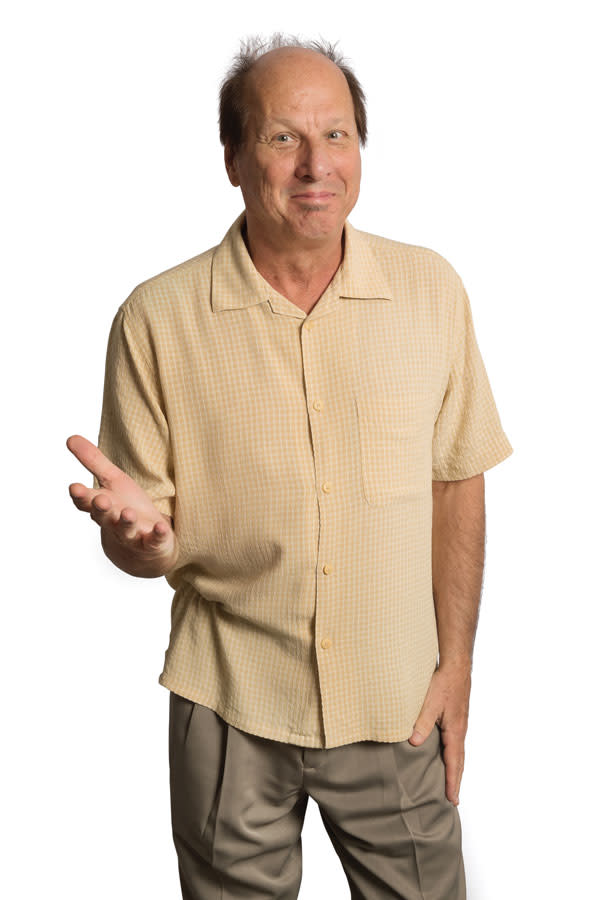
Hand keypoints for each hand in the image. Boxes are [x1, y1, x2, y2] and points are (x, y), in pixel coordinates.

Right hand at [66, 434, 177, 577]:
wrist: (142, 548)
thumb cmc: (124, 507)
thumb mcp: (112, 481)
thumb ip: (93, 461)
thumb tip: (70, 437)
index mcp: (101, 506)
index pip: (86, 502)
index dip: (80, 496)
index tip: (74, 487)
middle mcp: (113, 522)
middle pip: (104, 517)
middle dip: (101, 509)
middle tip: (100, 500)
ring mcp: (132, 535)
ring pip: (126, 530)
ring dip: (126, 522)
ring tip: (127, 513)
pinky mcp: (152, 543)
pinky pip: (154, 540)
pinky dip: (158, 535)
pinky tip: (161, 527)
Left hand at [408, 663, 470, 805]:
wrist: (456, 666)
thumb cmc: (444, 683)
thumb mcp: (430, 703)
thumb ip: (423, 722)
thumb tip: (415, 743)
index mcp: (455, 731)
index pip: (454, 762)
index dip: (452, 781)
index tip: (453, 798)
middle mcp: (459, 730)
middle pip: (459, 761)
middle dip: (455, 780)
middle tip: (453, 799)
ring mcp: (459, 724)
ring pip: (457, 751)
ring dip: (454, 768)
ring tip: (450, 781)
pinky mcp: (455, 718)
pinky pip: (454, 742)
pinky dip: (451, 754)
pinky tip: (445, 754)